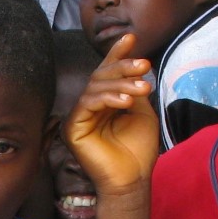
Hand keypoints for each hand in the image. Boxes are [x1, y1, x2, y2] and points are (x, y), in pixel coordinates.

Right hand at [67, 34, 159, 197]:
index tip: (131, 38)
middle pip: (100, 76)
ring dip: (121, 84)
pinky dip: (108, 99)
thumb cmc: (138, 150)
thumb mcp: (142, 112)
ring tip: (143, 89)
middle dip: (123, 67)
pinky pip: (88, 104)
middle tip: (144, 65)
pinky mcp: (73, 129)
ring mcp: (79, 117)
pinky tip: (126, 102)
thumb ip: (133, 89)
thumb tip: (133, 68)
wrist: (133, 180)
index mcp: (104, 103)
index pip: (107, 73)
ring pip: (95, 88)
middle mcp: (89, 108)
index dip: (117, 54)